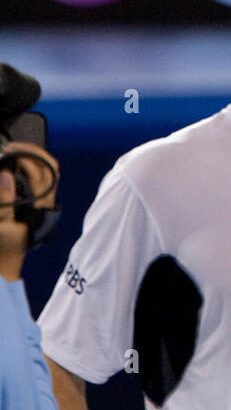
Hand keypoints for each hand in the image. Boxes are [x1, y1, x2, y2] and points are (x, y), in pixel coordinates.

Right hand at [0, 142, 59, 281]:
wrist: (5, 262)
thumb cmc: (4, 244)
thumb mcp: (0, 223)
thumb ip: (3, 199)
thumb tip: (5, 174)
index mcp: (41, 203)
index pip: (46, 170)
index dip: (31, 155)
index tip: (11, 150)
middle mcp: (46, 200)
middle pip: (48, 167)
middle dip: (31, 152)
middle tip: (11, 147)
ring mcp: (41, 200)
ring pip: (44, 171)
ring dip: (29, 158)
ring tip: (10, 152)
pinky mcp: (33, 202)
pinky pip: (36, 179)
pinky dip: (26, 168)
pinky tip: (12, 165)